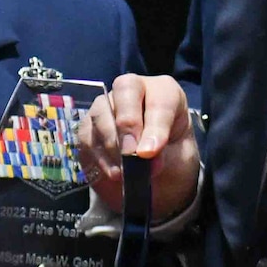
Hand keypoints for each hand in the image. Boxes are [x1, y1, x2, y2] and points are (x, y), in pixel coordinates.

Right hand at [78, 74, 198, 221]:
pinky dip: (98, 158)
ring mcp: (107, 105)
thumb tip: (141, 154)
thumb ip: (165, 153)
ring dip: (111, 145)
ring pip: (100, 113)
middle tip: (130, 154)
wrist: (158, 176)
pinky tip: (114, 173)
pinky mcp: (88, 126)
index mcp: (165, 92)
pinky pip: (86, 136)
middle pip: (125, 91)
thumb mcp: (180, 157)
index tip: (149, 153)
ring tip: (125, 172)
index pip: (159, 99)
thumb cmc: (173, 157)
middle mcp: (135, 91)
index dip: (154, 126)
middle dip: (127, 124)